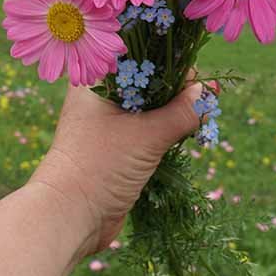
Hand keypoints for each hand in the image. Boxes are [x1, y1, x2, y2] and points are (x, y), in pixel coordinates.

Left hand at [28, 78, 204, 256]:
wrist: (68, 217)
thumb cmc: (99, 166)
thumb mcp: (146, 136)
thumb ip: (181, 113)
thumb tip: (207, 93)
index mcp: (96, 81)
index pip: (140, 58)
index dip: (170, 65)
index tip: (197, 80)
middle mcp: (99, 96)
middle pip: (148, 83)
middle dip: (176, 91)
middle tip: (203, 102)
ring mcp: (107, 122)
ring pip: (149, 108)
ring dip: (172, 113)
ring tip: (197, 120)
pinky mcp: (115, 147)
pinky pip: (146, 130)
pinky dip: (165, 131)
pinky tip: (184, 135)